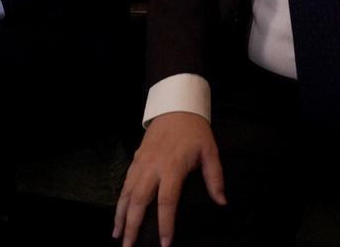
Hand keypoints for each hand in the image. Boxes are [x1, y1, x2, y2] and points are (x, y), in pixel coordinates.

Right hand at [113, 112, 225, 246]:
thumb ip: (215, 178)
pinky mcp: (135, 159)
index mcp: (172, 167)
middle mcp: (152, 167)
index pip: (167, 201)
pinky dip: (120, 201)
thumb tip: (222, 203)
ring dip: (121, 215)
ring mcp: (141, 163)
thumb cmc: (195, 132)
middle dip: (132, 225)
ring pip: (127, 193)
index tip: (164, 244)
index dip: (165, 223)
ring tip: (117, 235)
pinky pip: (125, 184)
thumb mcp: (210, 152)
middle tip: (128, 246)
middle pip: (139, 200)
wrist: (175, 107)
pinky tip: (119, 214)